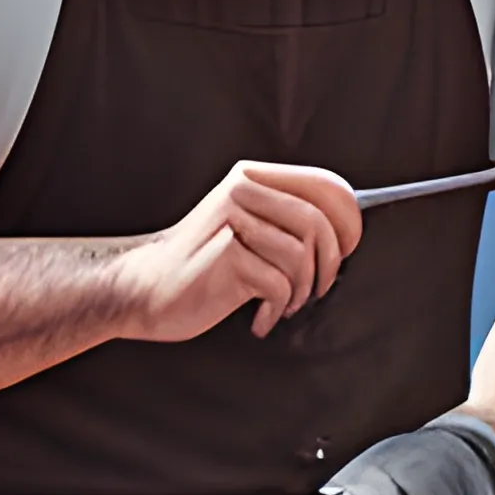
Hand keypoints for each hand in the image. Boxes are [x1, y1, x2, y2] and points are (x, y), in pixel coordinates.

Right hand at [113, 161, 362, 341]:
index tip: (349, 248)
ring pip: (300, 255)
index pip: (324, 184)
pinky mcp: (226, 256)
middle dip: (330, 263)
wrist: (145, 288)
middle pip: (317, 222)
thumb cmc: (204, 264)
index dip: (349, 219)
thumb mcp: (246, 226)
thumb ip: (287, 218)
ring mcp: (231, 221)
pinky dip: (277, 308)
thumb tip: (348, 229)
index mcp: (251, 178)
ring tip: (283, 303)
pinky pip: (278, 284)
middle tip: (318, 287)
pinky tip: (259, 316)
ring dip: (301, 291)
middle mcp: (242, 191)